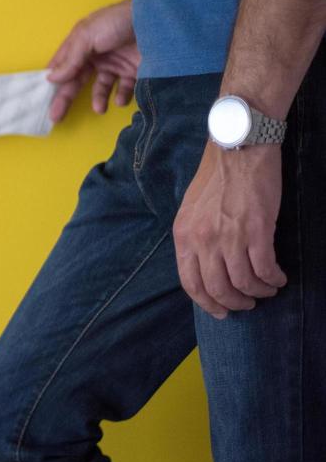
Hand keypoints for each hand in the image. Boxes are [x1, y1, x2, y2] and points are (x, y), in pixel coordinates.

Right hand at [45, 0, 140, 121]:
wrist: (154, 19)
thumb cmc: (115, 22)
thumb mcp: (87, 36)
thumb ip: (71, 60)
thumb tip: (50, 78)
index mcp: (79, 45)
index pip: (61, 67)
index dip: (51, 83)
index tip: (43, 101)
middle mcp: (95, 56)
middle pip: (77, 81)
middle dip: (67, 98)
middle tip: (56, 117)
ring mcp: (114, 64)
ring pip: (101, 87)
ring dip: (98, 99)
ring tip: (100, 109)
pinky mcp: (133, 71)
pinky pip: (123, 88)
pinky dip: (121, 96)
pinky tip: (120, 100)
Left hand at [172, 143, 285, 318]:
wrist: (238, 149)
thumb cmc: (218, 178)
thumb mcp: (192, 211)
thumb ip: (196, 238)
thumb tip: (206, 267)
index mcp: (184, 235)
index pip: (190, 282)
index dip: (207, 303)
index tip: (220, 312)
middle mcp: (202, 239)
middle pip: (217, 288)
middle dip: (235, 303)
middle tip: (248, 303)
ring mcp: (229, 236)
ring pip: (243, 283)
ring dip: (258, 292)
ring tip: (267, 289)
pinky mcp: (257, 230)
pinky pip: (264, 269)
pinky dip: (273, 279)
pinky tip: (278, 278)